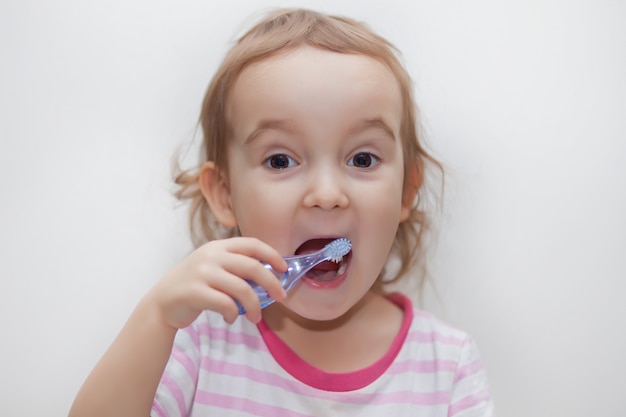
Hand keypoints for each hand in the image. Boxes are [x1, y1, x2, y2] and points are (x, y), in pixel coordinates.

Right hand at [145, 237, 287, 327]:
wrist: (161, 303)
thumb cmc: (194, 286)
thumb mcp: (213, 267)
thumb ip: (235, 267)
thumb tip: (270, 278)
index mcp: (218, 246)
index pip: (252, 244)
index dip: (272, 255)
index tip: (284, 269)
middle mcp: (211, 256)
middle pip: (252, 266)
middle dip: (272, 283)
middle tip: (281, 297)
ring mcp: (202, 273)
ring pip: (242, 288)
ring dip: (254, 306)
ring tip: (256, 318)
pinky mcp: (195, 292)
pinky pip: (226, 304)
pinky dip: (234, 314)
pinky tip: (232, 318)